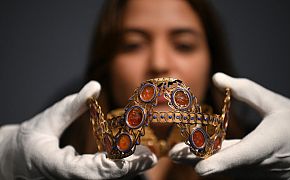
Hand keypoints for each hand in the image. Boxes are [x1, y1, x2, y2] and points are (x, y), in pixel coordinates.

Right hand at [0, 81, 156, 178]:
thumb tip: (94, 86)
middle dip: (129, 168)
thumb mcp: (45, 121)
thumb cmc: (25, 142)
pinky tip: (133, 156)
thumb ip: (71, 106)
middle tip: (152, 156)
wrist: (12, 160)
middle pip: (104, 177)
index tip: (139, 156)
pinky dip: (118, 166)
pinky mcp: (78, 177)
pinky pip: (101, 174)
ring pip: (105, 178)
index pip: (89, 171)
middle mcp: (69, 178)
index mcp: (57, 167)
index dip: (116, 165)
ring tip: (149, 155)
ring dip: (128, 168)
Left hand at [170, 72, 289, 178]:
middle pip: (228, 166)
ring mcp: (263, 175)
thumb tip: (216, 78)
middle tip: (175, 153)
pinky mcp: (259, 178)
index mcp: (272, 141)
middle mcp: (266, 163)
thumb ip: (244, 91)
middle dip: (199, 160)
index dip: (223, 162)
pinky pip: (234, 172)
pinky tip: (201, 155)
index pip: (246, 154)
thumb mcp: (273, 102)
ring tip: (180, 152)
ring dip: (204, 161)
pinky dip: (217, 164)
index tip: (201, 168)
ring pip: (228, 171)